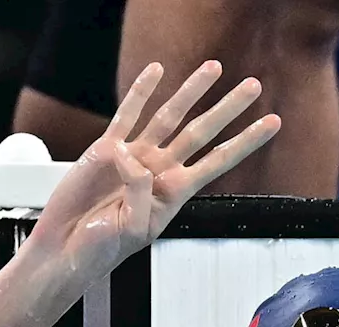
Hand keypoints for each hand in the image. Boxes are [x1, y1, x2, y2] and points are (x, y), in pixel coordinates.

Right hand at [30, 60, 280, 275]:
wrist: (66, 247)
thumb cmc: (101, 248)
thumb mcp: (134, 227)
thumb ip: (141, 192)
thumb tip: (132, 156)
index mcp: (175, 192)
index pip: (219, 160)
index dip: (246, 140)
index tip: (272, 122)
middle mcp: (160, 169)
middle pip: (202, 131)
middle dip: (229, 108)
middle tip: (254, 86)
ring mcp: (135, 156)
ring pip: (170, 116)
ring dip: (192, 91)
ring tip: (215, 68)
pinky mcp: (106, 149)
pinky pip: (128, 114)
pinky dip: (142, 91)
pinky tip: (157, 71)